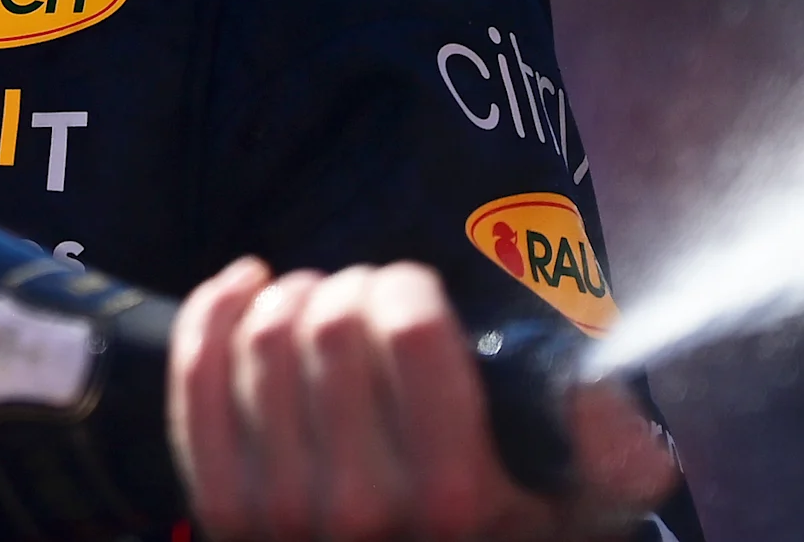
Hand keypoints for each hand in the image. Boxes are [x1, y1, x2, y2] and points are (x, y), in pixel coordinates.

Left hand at [169, 257, 678, 541]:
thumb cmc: (496, 528)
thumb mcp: (573, 500)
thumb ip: (608, 448)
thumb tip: (603, 399)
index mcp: (454, 494)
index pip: (412, 328)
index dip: (410, 287)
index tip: (415, 294)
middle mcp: (362, 507)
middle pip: (332, 321)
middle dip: (353, 286)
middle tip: (367, 300)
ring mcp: (280, 510)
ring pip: (263, 336)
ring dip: (291, 296)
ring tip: (317, 304)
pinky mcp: (221, 505)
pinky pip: (195, 372)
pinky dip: (213, 309)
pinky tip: (247, 287)